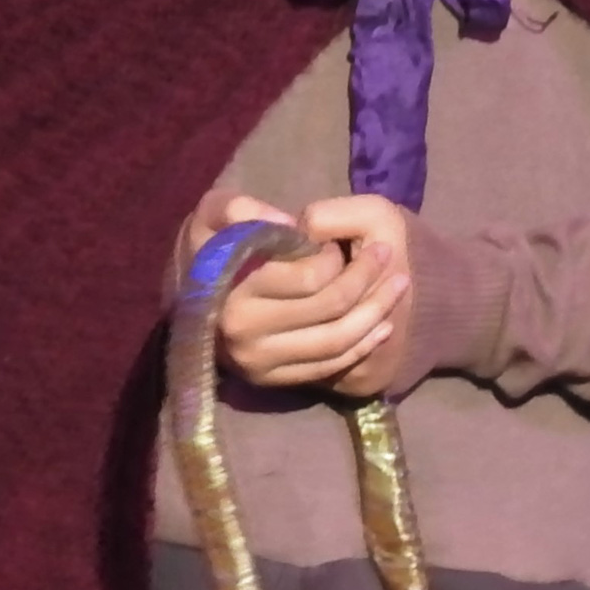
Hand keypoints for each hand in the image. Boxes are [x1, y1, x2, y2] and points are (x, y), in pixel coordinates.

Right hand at [177, 188, 410, 389]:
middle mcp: (244, 335)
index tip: (340, 241)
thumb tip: (291, 227)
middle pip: (330, 309)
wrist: (189, 295)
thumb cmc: (209, 244)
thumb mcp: (215, 212)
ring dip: (377, 312)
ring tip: (401, 283)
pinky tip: (384, 322)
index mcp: (231, 291)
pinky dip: (364, 345)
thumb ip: (242, 209)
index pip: (308, 278)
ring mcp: (259, 363)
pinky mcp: (271, 380)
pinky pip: (330, 366)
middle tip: (386, 252)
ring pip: (337, 341)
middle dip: (367, 277)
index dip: (334, 257)